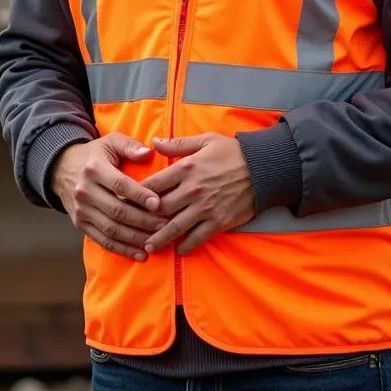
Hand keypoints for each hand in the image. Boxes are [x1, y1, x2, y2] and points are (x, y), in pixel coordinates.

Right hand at [49, 133, 165, 260]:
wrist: (61, 168)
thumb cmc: (94, 155)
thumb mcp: (110, 142)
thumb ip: (129, 146)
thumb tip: (147, 153)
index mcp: (94, 169)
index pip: (120, 186)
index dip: (140, 196)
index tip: (158, 203)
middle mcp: (85, 191)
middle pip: (117, 211)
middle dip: (143, 220)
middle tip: (164, 224)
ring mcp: (81, 210)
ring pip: (111, 229)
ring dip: (135, 238)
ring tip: (156, 240)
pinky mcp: (80, 224)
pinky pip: (103, 241)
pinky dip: (122, 249)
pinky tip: (140, 253)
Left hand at [140, 133, 255, 254]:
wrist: (263, 168)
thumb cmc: (232, 152)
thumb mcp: (205, 140)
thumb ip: (178, 144)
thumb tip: (153, 142)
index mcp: (186, 167)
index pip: (154, 184)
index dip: (138, 194)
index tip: (127, 201)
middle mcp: (192, 190)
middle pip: (161, 209)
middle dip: (145, 220)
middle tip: (133, 228)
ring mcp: (205, 208)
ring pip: (176, 227)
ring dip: (160, 238)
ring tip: (148, 247)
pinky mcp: (219, 222)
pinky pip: (198, 237)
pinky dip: (187, 246)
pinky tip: (179, 250)